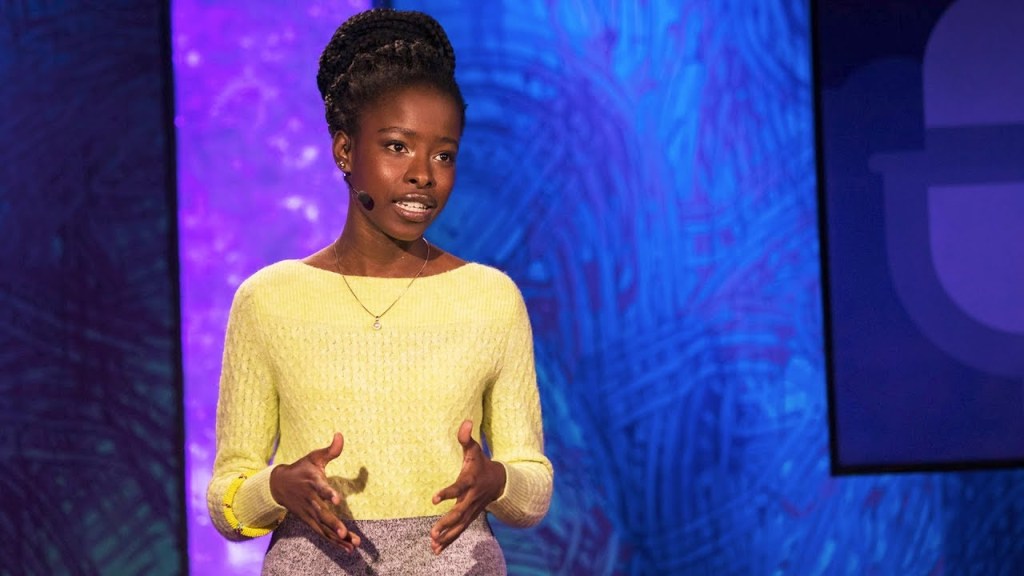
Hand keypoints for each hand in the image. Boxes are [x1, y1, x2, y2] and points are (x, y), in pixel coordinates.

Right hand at [270, 433, 360, 551]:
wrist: (278, 484)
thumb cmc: (301, 469)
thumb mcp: (314, 457)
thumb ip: (330, 450)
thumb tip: (340, 435)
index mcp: (312, 482)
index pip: (320, 488)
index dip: (328, 493)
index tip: (337, 499)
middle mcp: (310, 499)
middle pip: (321, 513)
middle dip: (333, 524)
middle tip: (343, 532)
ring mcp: (308, 512)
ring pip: (322, 527)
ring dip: (336, 537)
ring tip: (352, 544)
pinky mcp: (309, 520)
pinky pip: (322, 533)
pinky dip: (334, 541)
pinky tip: (348, 548)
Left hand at [430, 420, 506, 554]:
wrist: (500, 482)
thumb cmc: (481, 463)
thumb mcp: (475, 450)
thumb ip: (466, 438)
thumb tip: (465, 421)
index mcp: (470, 481)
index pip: (458, 488)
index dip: (447, 493)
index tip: (434, 499)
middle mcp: (471, 499)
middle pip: (459, 513)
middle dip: (446, 523)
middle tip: (433, 532)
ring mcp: (472, 510)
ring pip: (459, 526)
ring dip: (447, 536)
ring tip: (433, 544)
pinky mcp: (470, 517)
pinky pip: (459, 531)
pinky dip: (449, 541)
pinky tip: (436, 550)